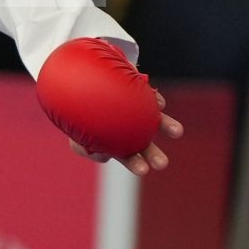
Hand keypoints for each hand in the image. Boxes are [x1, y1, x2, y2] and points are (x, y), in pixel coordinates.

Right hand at [66, 89, 181, 176]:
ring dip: (167, 126)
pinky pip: (151, 97)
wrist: (82, 79)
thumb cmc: (77, 111)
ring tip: (176, 132)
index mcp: (117, 143)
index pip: (129, 156)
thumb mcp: (72, 130)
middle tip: (161, 164)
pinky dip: (157, 101)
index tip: (143, 170)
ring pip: (154, 121)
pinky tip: (159, 104)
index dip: (136, 163)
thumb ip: (80, 147)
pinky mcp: (140, 92)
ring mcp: (137, 111)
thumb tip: (100, 155)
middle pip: (145, 144)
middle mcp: (131, 130)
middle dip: (154, 155)